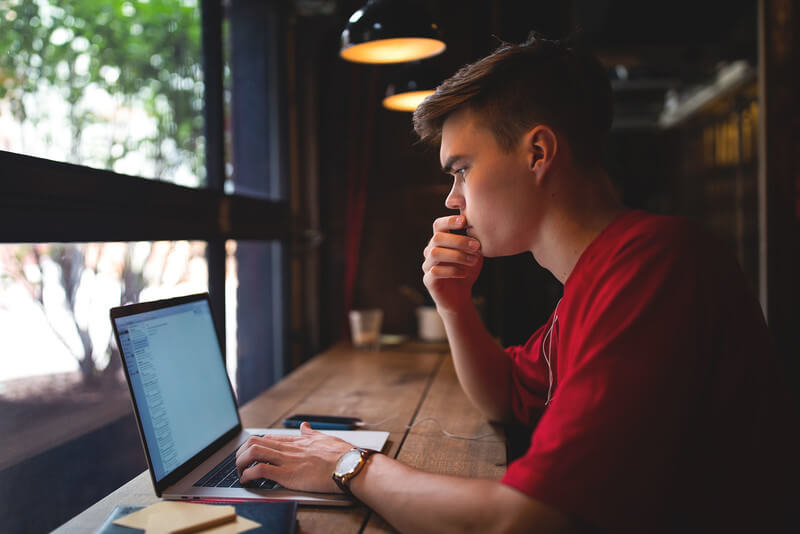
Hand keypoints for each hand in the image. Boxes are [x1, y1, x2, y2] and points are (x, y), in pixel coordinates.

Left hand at [235, 422, 352, 492]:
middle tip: (240, 464)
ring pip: (253, 452)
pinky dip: (248, 475)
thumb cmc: (342, 455)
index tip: (251, 454)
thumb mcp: (325, 438)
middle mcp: (289, 448)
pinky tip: (246, 480)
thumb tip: (305, 426)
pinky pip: (260, 470)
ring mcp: (287, 460)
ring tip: (240, 472)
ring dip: (241, 462)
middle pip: (255, 442)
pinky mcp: (287, 474)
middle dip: (242, 453)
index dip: (255, 445)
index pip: (268, 438)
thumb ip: (312, 434)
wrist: (349, 465)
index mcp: (298, 441)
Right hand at [422, 215, 482, 313]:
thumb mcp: (474, 254)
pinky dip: (452, 270)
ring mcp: (427, 265)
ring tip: (473, 261)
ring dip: (457, 255)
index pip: (438, 225)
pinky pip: (435, 271)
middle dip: (459, 240)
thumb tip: (479, 227)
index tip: (465, 221)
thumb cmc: (467, 270)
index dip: (449, 221)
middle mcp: (430, 250)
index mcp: (440, 241)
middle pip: (437, 238)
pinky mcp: (428, 280)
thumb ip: (474, 241)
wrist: (459, 296)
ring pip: (435, 253)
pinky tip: (465, 273)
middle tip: (477, 246)